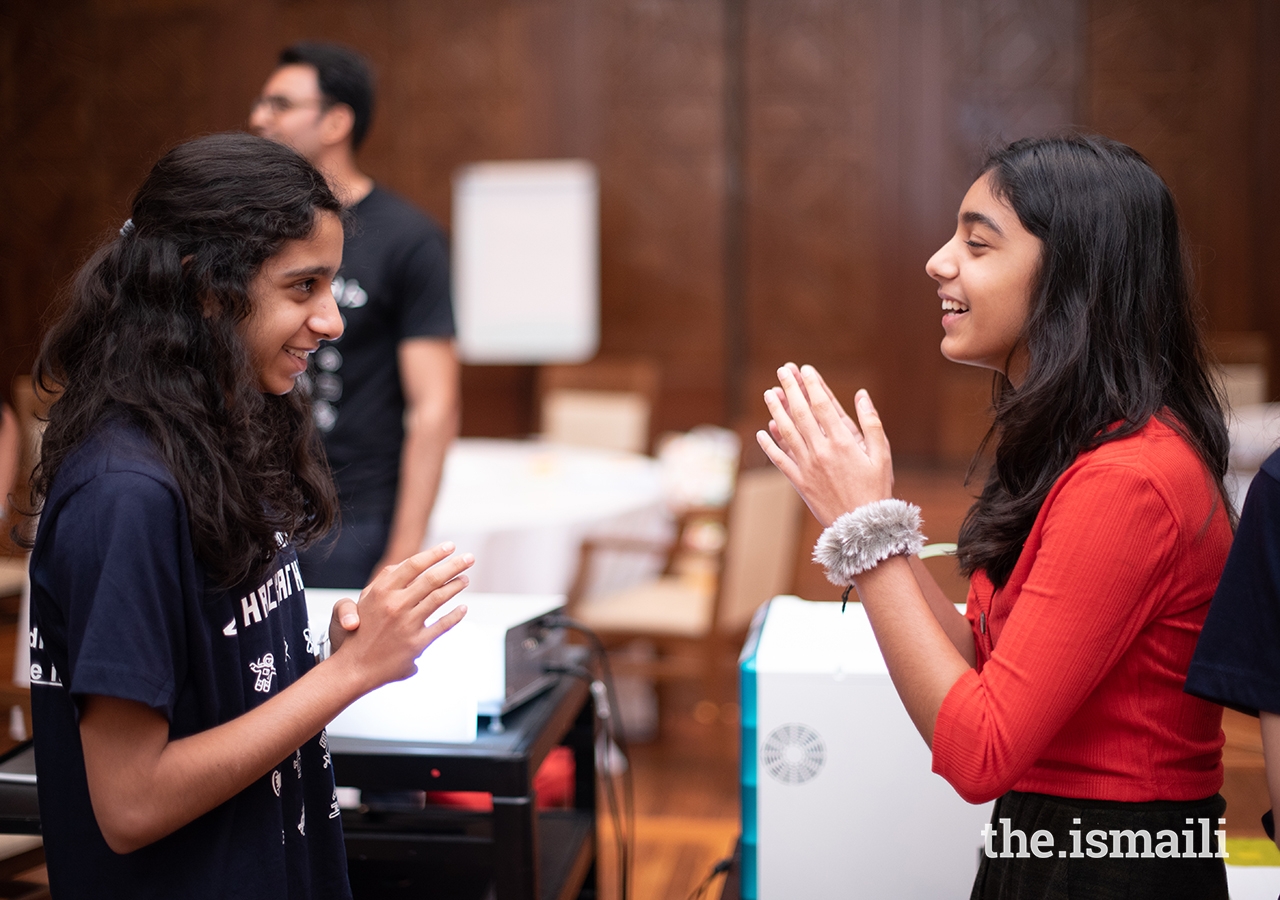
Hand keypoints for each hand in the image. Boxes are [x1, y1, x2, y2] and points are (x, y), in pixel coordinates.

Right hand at [330, 541, 471, 692]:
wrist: (353, 668)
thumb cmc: (360, 631)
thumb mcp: (366, 600)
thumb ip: (385, 581)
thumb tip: (407, 565)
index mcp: (382, 591)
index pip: (413, 565)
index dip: (434, 553)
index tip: (450, 546)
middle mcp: (395, 605)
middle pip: (432, 578)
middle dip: (454, 565)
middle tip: (469, 558)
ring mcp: (407, 624)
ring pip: (439, 598)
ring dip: (456, 586)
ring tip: (465, 579)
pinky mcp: (416, 644)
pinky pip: (442, 625)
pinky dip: (455, 615)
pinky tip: (463, 609)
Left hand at [757, 363, 894, 526]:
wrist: (861, 528)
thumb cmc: (876, 490)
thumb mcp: (882, 455)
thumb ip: (872, 423)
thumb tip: (861, 395)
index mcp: (843, 442)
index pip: (822, 405)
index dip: (812, 385)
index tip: (805, 369)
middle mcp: (821, 451)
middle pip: (801, 413)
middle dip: (791, 389)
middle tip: (782, 370)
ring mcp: (807, 467)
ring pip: (787, 432)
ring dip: (777, 410)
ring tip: (770, 392)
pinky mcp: (799, 482)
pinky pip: (780, 460)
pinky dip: (770, 445)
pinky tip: (763, 431)